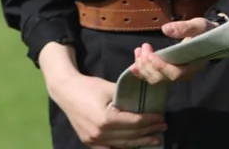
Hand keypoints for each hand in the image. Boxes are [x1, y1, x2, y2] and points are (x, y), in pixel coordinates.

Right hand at [49, 73, 166, 147]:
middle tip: (163, 128)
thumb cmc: (88, 86)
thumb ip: (127, 95)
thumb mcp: (110, 87)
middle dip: (148, 132)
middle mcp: (99, 134)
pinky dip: (124, 146)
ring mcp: (93, 141)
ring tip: (154, 139)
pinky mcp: (89, 143)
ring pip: (122, 145)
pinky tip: (135, 144)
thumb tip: (146, 96)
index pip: (134, 123)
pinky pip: (111, 148)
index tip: (161, 118)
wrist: (65, 91)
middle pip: (130, 136)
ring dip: (139, 142)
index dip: (149, 121)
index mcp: (105, 119)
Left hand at [129, 17, 215, 84]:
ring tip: (138, 51)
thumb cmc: (205, 31)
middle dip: (148, 64)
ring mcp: (174, 74)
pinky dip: (141, 72)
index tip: (151, 54)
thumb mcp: (199, 26)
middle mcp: (183, 74)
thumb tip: (165, 29)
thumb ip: (185, 28)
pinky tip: (133, 65)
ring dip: (143, 66)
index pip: (175, 73)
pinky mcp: (167, 71)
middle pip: (161, 78)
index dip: (161, 66)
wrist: (207, 36)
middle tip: (143, 47)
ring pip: (154, 78)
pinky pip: (152, 76)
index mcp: (192, 66)